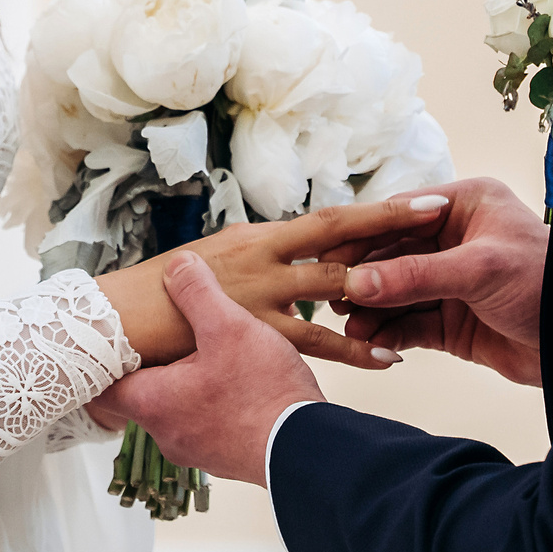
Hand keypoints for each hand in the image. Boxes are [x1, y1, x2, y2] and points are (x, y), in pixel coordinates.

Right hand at [95, 195, 446, 371]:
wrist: (115, 318)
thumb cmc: (158, 295)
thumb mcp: (209, 265)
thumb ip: (250, 262)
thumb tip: (275, 258)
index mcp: (256, 236)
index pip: (325, 219)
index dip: (370, 208)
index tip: (412, 197)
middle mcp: (262, 252)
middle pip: (339, 230)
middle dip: (391, 220)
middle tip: (438, 206)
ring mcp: (259, 289)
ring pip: (334, 281)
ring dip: (385, 282)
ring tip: (432, 279)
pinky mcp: (251, 326)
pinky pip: (314, 340)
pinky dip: (353, 348)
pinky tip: (388, 355)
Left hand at [95, 255, 324, 483]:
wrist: (309, 451)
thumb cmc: (263, 394)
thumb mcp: (228, 326)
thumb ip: (197, 292)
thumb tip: (177, 265)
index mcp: (153, 403)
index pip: (102, 388)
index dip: (104, 361)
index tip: (113, 340)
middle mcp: (167, 434)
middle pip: (142, 394)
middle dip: (157, 363)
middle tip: (170, 335)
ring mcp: (197, 450)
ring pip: (178, 409)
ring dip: (190, 382)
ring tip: (213, 353)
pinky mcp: (226, 456)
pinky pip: (208, 423)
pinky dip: (215, 401)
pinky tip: (241, 380)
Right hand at [330, 177, 548, 385]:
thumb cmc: (547, 283)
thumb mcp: (480, 270)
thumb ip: (416, 275)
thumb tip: (358, 284)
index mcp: (466, 205)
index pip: (400, 214)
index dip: (363, 236)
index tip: (328, 256)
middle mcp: (455, 239)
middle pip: (392, 255)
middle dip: (364, 278)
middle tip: (332, 296)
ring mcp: (452, 281)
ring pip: (397, 292)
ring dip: (372, 309)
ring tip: (348, 326)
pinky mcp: (453, 320)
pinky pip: (411, 322)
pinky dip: (390, 331)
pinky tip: (370, 341)